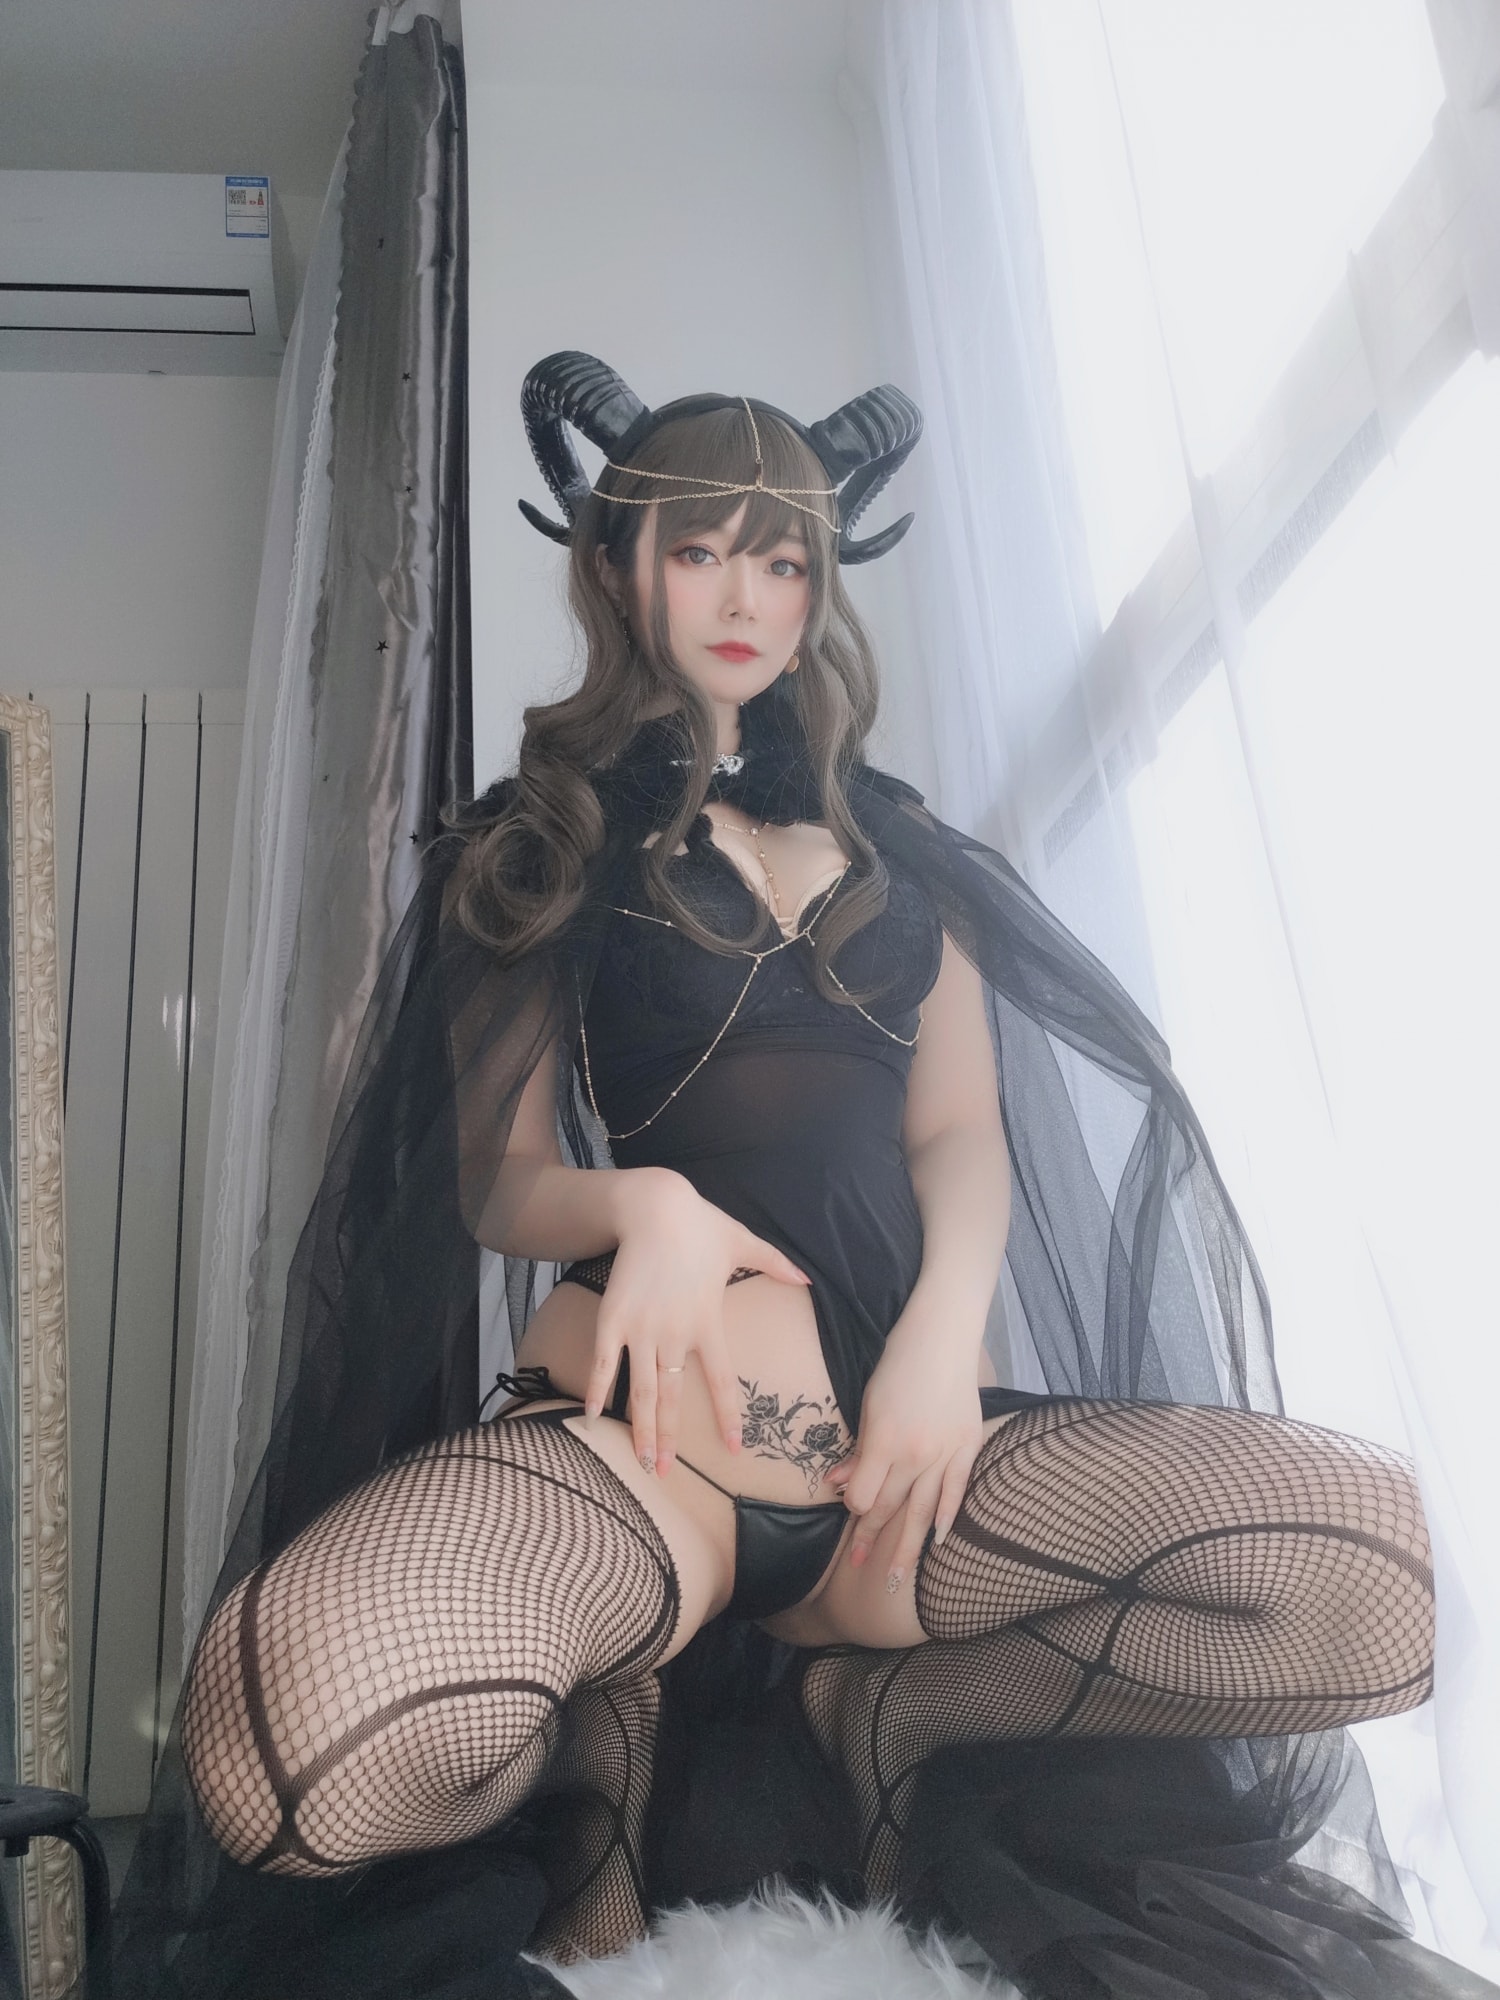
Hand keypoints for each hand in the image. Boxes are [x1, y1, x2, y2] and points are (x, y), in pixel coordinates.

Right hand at [587, 1171, 811, 1476]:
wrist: (655, 1205)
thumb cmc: (701, 1224)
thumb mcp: (744, 1242)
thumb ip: (775, 1263)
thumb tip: (808, 1277)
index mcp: (709, 1322)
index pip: (721, 1381)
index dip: (728, 1416)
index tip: (734, 1448)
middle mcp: (675, 1333)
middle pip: (672, 1397)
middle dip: (669, 1439)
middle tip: (664, 1474)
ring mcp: (642, 1328)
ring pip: (641, 1390)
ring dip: (640, 1428)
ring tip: (640, 1460)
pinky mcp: (613, 1317)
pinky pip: (605, 1362)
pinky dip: (599, 1390)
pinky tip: (594, 1416)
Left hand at [826, 1302, 983, 1590]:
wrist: (943, 1335)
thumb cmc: (898, 1362)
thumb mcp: (867, 1403)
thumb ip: (858, 1448)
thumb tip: (839, 1483)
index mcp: (885, 1440)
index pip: (865, 1495)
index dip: (854, 1506)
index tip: (850, 1507)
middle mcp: (915, 1453)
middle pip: (891, 1506)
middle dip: (871, 1538)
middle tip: (859, 1566)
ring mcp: (944, 1452)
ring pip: (922, 1510)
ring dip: (907, 1546)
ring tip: (895, 1578)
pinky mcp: (968, 1445)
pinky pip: (956, 1489)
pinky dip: (946, 1516)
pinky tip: (937, 1539)